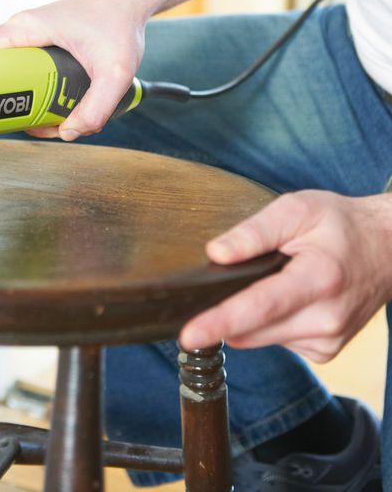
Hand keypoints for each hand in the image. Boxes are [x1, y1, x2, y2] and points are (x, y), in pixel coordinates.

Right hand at [0, 0, 149, 139]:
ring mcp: (31, 39)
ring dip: (29, 102)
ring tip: (56, 117)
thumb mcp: (115, 71)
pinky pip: (28, 74)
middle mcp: (21, 32)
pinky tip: (62, 105)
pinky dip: (40, 94)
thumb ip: (97, 106)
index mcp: (24, 30)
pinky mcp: (42, 46)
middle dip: (10, 104)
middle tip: (34, 121)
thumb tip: (69, 132)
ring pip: (13, 78)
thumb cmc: (120, 20)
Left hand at [179, 190, 391, 362]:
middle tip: (232, 278)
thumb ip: (254, 232)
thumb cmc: (340, 225)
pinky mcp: (325, 352)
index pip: (261, 306)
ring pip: (260, 339)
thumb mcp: (298, 209)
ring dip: (251, 316)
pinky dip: (271, 322)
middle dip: (227, 312)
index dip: (220, 320)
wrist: (387, 249)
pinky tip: (289, 297)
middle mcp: (326, 318)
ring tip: (276, 279)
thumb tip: (216, 253)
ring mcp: (328, 340)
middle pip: (253, 329)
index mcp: (319, 279)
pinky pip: (277, 341)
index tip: (190, 335)